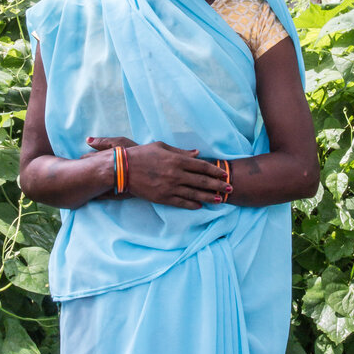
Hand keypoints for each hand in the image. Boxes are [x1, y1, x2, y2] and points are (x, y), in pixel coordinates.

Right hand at [86, 137, 229, 208]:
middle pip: (202, 182)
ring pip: (194, 194)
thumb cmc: (142, 154)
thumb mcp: (162, 147)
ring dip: (209, 198)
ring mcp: (169, 187)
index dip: (215, 171)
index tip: (225, 174)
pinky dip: (192, 205)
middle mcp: (176, 175)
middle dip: (218, 186)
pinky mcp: (162, 198)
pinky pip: (181, 203)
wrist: (123, 169)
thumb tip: (197, 154)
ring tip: (221, 200)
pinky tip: (200, 206)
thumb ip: (181, 152)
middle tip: (230, 189)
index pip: (201, 166)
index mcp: (177, 160)